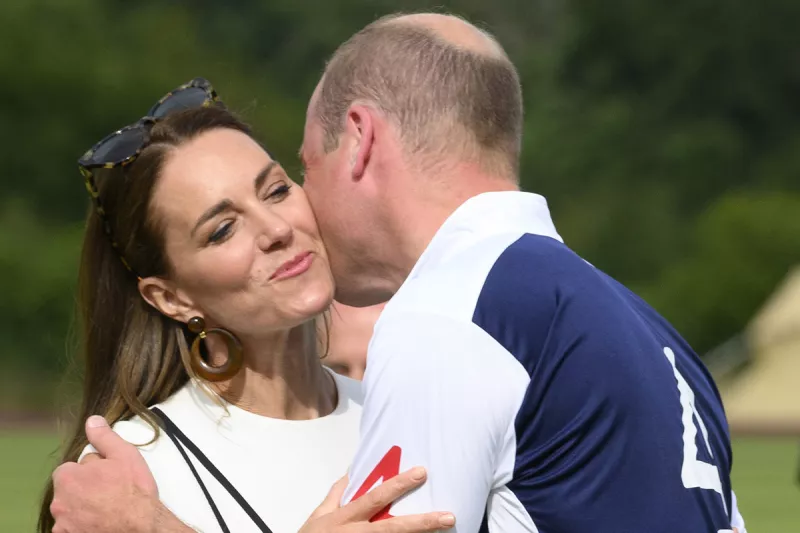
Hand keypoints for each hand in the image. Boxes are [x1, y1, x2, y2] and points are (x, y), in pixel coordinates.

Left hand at [51, 416, 188, 532]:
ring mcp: (62, 524)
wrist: (139, 526)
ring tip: (108, 509)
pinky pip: (73, 528)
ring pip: (71, 510)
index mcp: (68, 477)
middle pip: (70, 490)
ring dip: (83, 508)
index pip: (71, 469)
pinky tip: (102, 522)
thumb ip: (104, 437)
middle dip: (85, 490)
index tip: (106, 476)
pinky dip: (83, 525)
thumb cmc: (133, 491)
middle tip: (109, 492)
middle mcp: (59, 502)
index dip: (90, 471)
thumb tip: (92, 421)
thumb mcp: (123, 454)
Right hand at [300, 467, 454, 532]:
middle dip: (422, 522)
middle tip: (447, 516)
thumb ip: (336, 494)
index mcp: (345, 518)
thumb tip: (350, 473)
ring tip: (444, 530)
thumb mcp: (318, 515)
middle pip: (393, 529)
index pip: (376, 498)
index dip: (399, 485)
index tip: (421, 473)